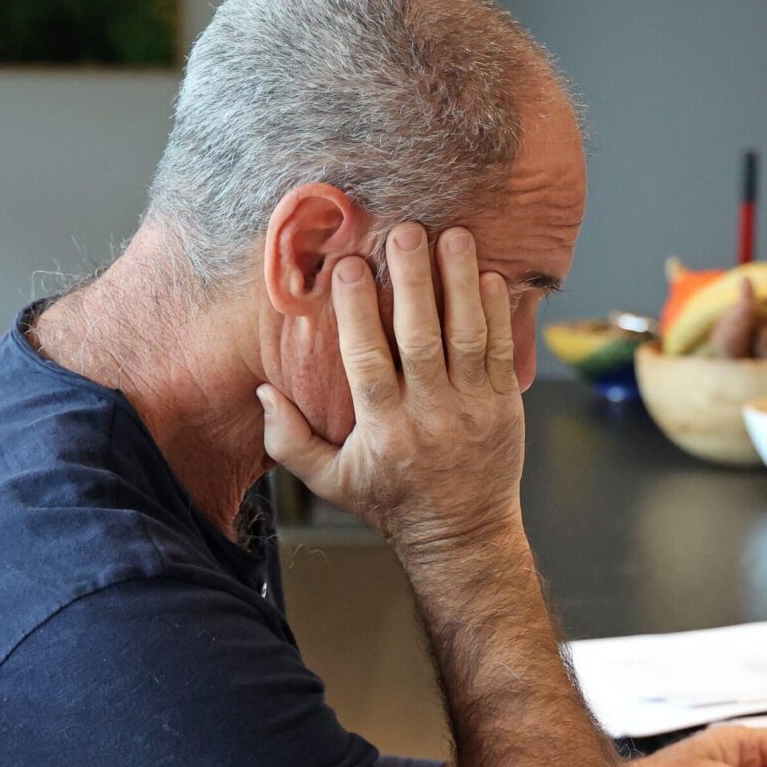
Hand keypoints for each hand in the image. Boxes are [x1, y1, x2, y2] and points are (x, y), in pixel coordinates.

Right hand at [258, 224, 524, 552]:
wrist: (463, 534)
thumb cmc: (391, 502)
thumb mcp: (331, 482)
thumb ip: (290, 440)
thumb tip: (261, 391)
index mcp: (385, 429)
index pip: (368, 361)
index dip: (357, 312)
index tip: (349, 267)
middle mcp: (431, 414)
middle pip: (422, 337)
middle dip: (414, 281)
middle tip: (406, 232)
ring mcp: (473, 407)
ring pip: (468, 335)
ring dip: (461, 282)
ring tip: (453, 236)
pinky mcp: (505, 405)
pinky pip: (503, 351)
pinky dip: (498, 312)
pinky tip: (490, 275)